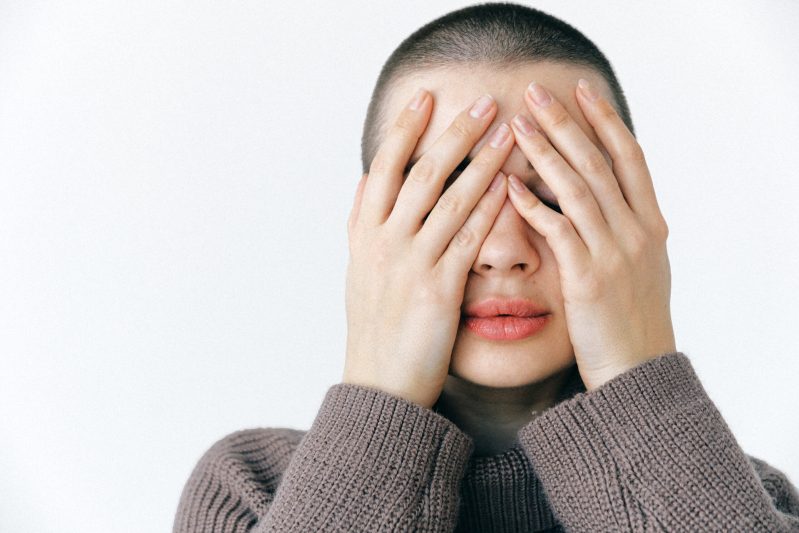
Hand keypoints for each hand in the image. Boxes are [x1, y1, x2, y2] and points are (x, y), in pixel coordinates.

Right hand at [343, 89, 514, 407]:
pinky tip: (511, 187)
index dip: (405, 129)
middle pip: (421, 174)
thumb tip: (366, 181)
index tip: (426, 97)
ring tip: (508, 133)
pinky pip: (468, 239)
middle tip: (482, 102)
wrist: (380, 385)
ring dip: (482, 163)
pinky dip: (490, 209)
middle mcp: (383, 242)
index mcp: (364, 234)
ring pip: (449, 200)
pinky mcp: (438, 290)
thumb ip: (361, 223)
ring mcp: (409, 265)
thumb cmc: (374, 327)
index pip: (384, 167)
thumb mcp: (358, 270)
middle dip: (454, 134)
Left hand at [506, 78, 675, 389]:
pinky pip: (557, 231)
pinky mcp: (588, 279)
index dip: (605, 121)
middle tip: (536, 92)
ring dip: (546, 153)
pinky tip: (508, 186)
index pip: (629, 157)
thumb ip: (623, 230)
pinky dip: (533, 206)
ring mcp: (614, 253)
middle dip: (567, 123)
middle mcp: (637, 232)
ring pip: (578, 188)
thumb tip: (598, 198)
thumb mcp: (640, 268)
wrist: (638, 373)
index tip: (581, 91)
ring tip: (516, 125)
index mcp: (651, 224)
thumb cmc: (631, 322)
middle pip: (599, 162)